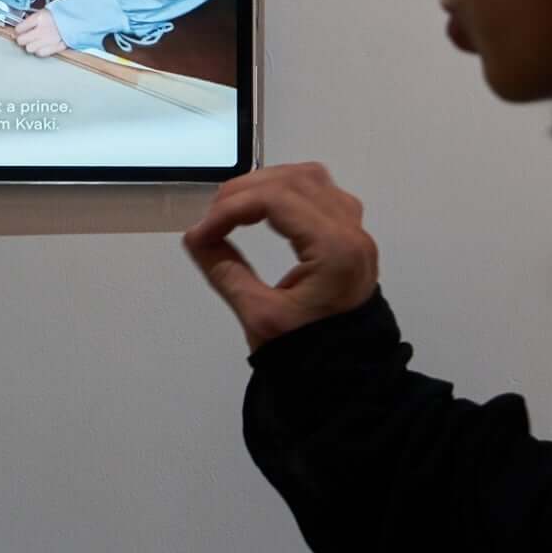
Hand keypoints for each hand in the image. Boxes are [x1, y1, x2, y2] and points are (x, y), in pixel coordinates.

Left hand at [14, 8, 66, 56]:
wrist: (81, 18)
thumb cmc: (64, 13)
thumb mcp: (47, 10)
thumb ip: (35, 18)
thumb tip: (23, 25)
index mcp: (40, 18)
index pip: (20, 28)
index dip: (18, 29)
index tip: (19, 30)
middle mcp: (43, 30)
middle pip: (22, 40)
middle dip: (22, 38)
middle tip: (25, 36)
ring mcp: (49, 40)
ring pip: (29, 49)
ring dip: (30, 45)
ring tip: (35, 41)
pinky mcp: (56, 47)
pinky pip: (41, 53)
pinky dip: (40, 50)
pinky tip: (42, 46)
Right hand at [182, 162, 378, 349]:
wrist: (347, 374)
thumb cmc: (307, 351)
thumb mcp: (259, 316)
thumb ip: (224, 270)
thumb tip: (195, 237)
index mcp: (335, 250)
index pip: (277, 200)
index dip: (231, 208)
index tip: (202, 233)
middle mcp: (352, 231)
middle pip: (294, 180)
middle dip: (245, 190)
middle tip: (213, 216)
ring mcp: (356, 231)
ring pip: (310, 178)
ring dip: (268, 184)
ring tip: (235, 207)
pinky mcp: (351, 236)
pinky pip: (321, 192)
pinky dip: (289, 191)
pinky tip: (266, 209)